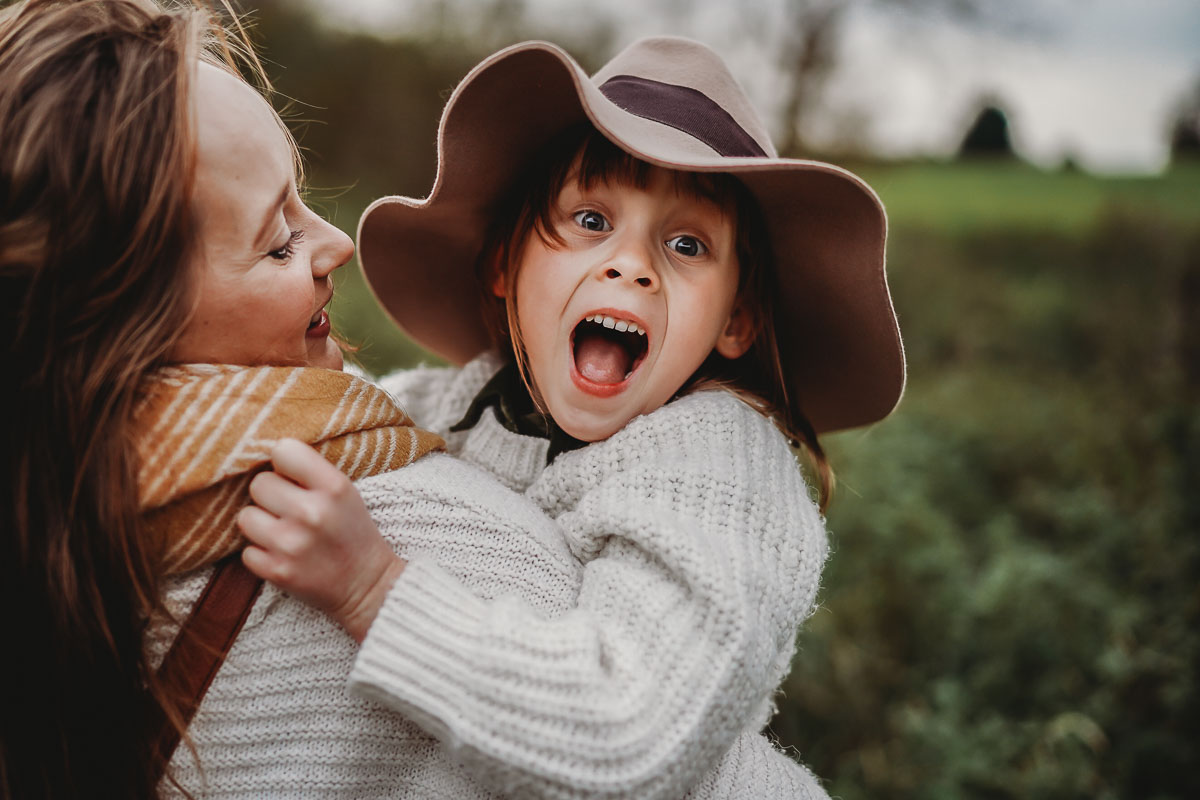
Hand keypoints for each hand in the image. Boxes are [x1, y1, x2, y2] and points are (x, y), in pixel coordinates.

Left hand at [237, 438, 404, 641]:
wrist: (367, 585)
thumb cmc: (352, 532)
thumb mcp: (346, 492)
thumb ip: (310, 471)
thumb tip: (264, 453)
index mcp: (334, 487)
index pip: (283, 450)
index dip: (284, 464)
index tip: (291, 476)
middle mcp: (312, 512)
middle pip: (259, 484)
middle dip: (271, 496)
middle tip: (290, 509)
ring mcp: (292, 544)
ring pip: (246, 517)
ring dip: (261, 525)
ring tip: (285, 532)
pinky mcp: (278, 572)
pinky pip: (247, 551)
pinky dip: (262, 554)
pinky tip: (284, 555)